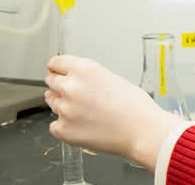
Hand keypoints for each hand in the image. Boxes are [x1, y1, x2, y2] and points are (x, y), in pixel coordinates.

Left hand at [44, 55, 182, 169]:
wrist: (143, 132)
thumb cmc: (136, 107)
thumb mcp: (113, 78)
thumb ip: (88, 77)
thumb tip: (72, 79)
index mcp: (85, 69)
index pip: (55, 63)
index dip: (58, 68)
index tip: (57, 72)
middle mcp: (71, 86)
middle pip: (51, 81)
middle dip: (61, 86)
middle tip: (77, 95)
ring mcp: (65, 109)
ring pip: (52, 102)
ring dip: (63, 105)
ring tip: (86, 112)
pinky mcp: (63, 130)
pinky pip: (55, 125)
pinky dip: (66, 126)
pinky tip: (84, 126)